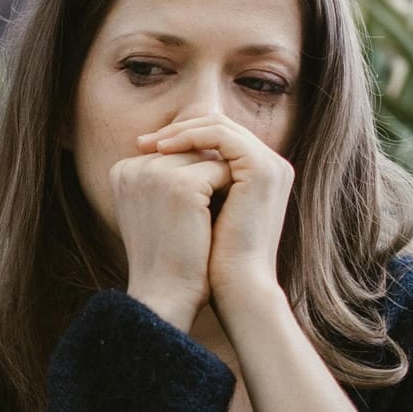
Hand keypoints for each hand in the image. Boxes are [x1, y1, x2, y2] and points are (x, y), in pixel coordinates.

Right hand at [110, 149, 231, 331]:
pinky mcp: (181, 185)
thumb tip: (207, 148)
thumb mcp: (155, 208)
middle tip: (207, 214)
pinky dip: (229, 191)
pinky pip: (221, 170)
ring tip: (214, 215)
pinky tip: (222, 216)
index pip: (172, 151)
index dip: (192, 177)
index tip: (191, 210)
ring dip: (219, 182)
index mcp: (123, 170)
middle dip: (207, 176)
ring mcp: (156, 173)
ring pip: (206, 157)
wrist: (165, 296)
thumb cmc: (167, 256)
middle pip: (189, 151)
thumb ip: (167, 175)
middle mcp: (133, 166)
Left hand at [138, 113, 292, 313]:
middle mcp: (270, 165)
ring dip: (180, 131)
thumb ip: (192, 182)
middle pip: (218, 126)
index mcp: (259, 174)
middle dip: (177, 130)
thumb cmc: (213, 258)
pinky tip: (164, 150)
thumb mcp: (199, 210)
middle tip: (142, 142)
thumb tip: (156, 160)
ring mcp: (270, 165)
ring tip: (150, 145)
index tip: (146, 149)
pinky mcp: (262, 169)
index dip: (181, 138)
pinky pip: (221, 135)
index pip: (217, 138)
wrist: (237, 286)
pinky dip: (190, 137)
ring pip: (218, 125)